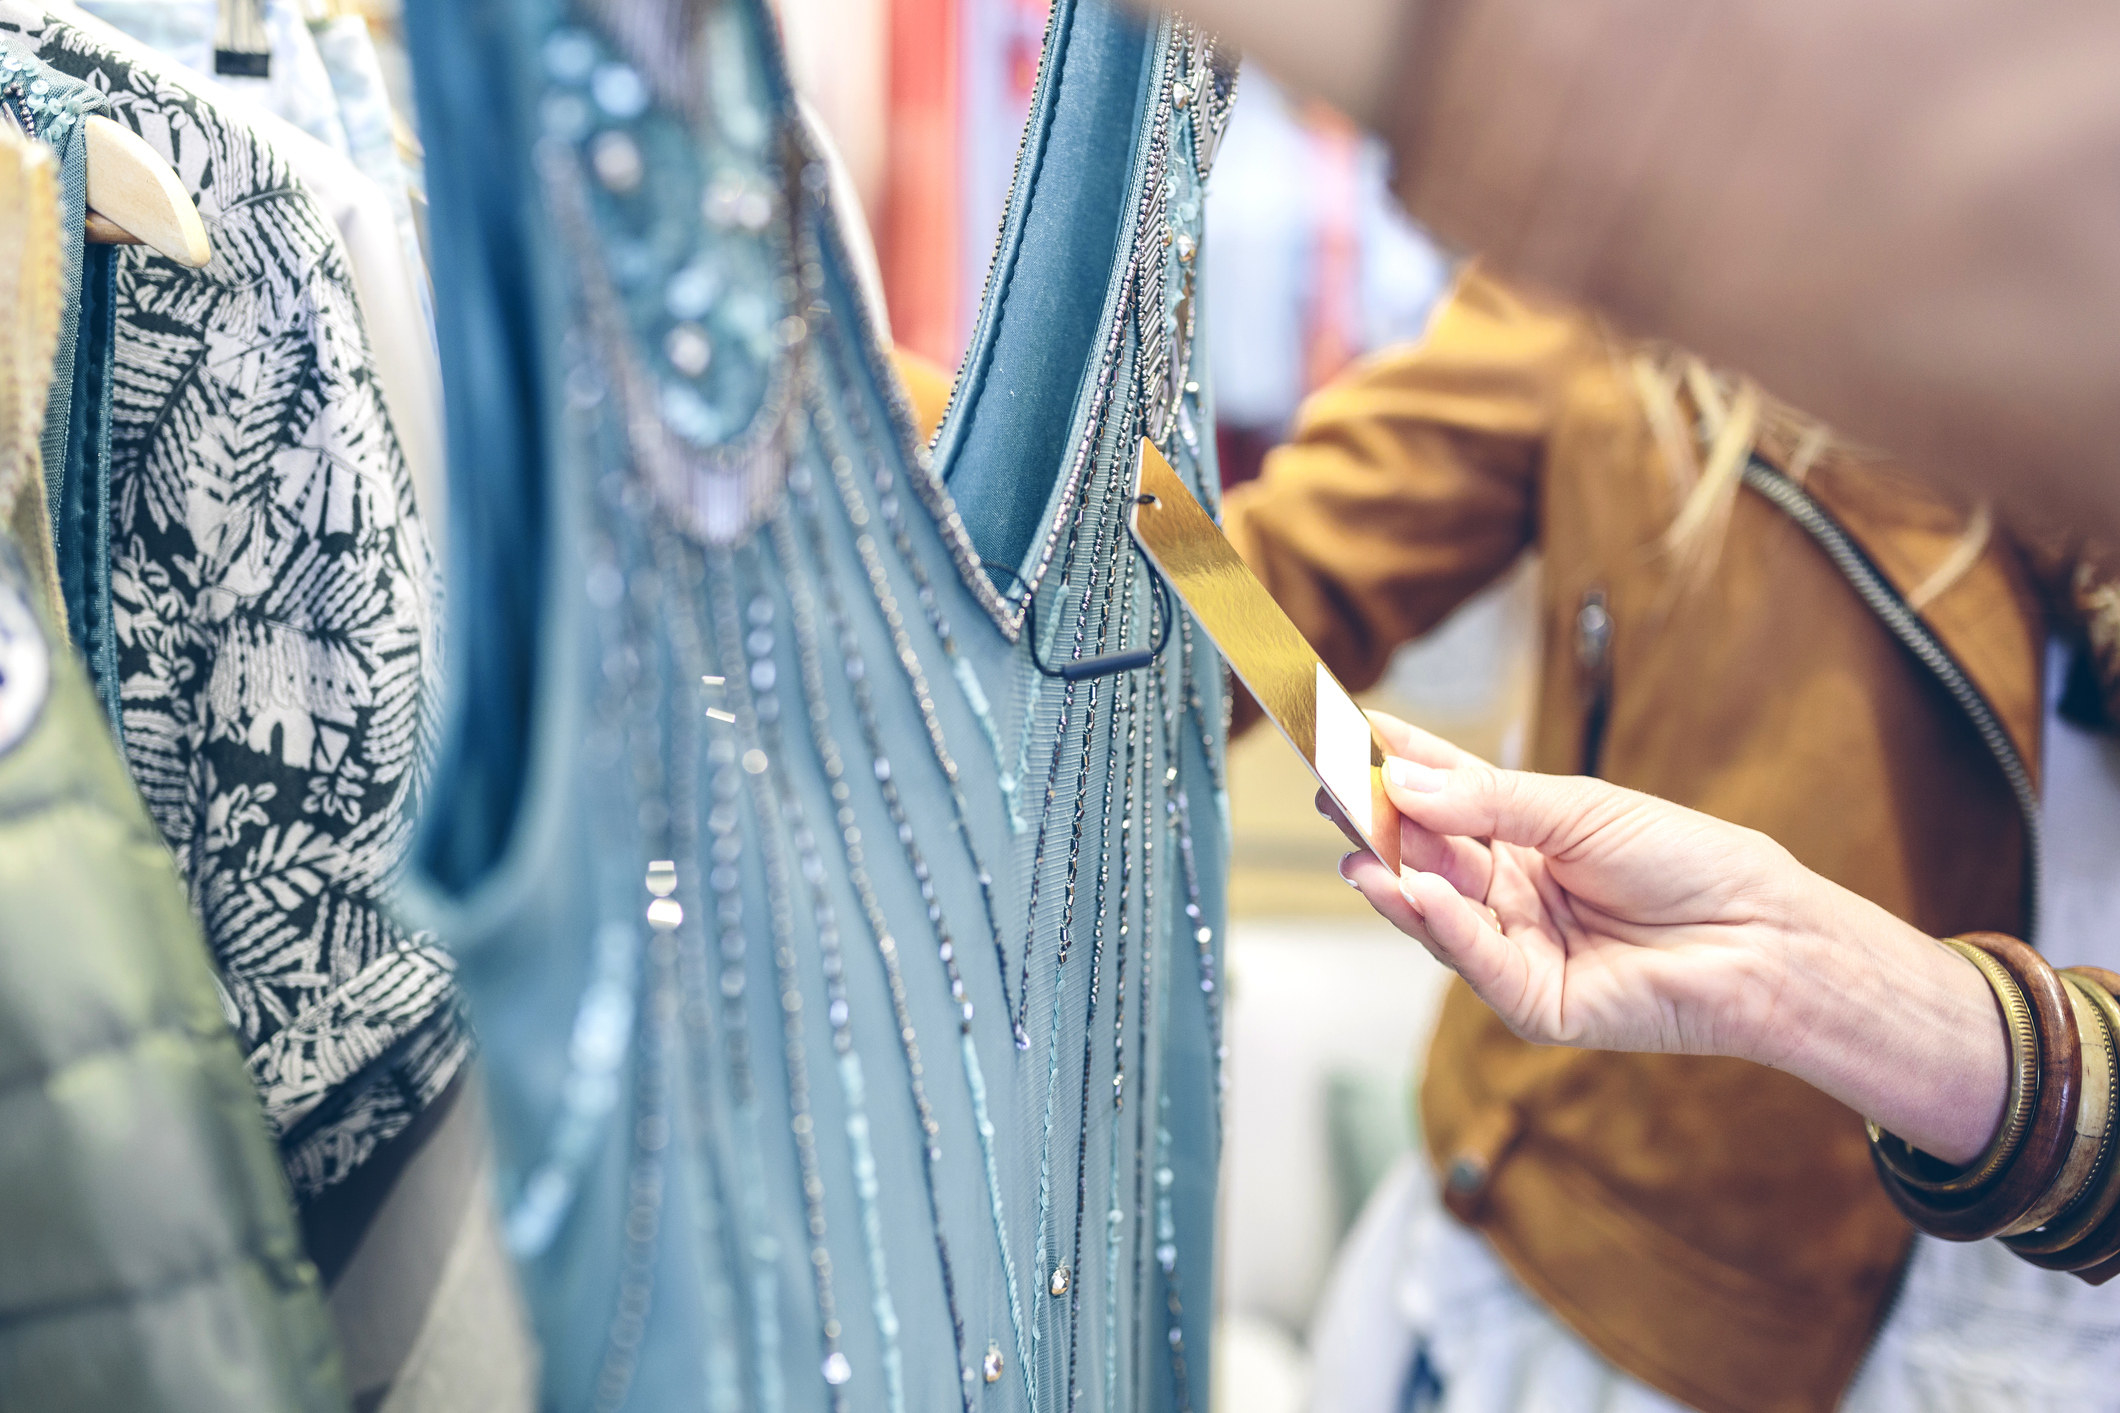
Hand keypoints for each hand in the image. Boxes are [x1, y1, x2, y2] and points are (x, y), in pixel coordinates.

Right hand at [1332, 712, 2008, 1160]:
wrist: (1760, 936)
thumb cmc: (1686, 862)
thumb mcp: (1577, 809)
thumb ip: (1487, 801)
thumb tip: (1402, 781)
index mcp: (1522, 835)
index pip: (1441, 793)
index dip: (1392, 766)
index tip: (1340, 733)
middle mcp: (1510, 892)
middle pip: (1426, 854)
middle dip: (1377, 825)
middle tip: (1331, 792)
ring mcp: (1517, 947)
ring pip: (1437, 912)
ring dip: (1395, 881)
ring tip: (1358, 852)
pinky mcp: (1534, 1002)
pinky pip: (1476, 961)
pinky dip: (1444, 927)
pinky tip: (1419, 894)